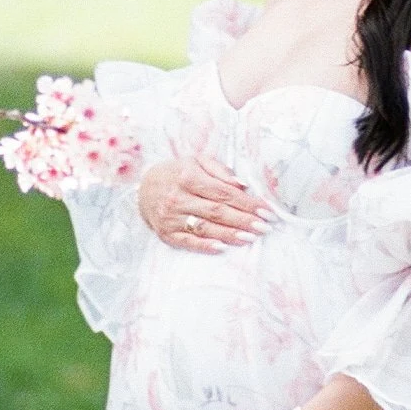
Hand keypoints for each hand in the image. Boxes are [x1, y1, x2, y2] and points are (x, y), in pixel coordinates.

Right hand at [140, 154, 270, 253]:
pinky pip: (188, 242)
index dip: (247, 203)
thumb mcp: (196, 161)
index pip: (224, 193)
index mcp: (188, 177)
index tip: (267, 210)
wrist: (143, 187)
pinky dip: (205, 246)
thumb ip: (220, 171)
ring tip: (251, 238)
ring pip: (205, 228)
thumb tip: (242, 185)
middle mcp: (178, 198)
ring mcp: (170, 217)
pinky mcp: (166, 234)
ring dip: (230, 234)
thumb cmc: (177, 173)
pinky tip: (223, 248)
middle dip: (244, 220)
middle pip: (217, 211)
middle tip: (265, 227)